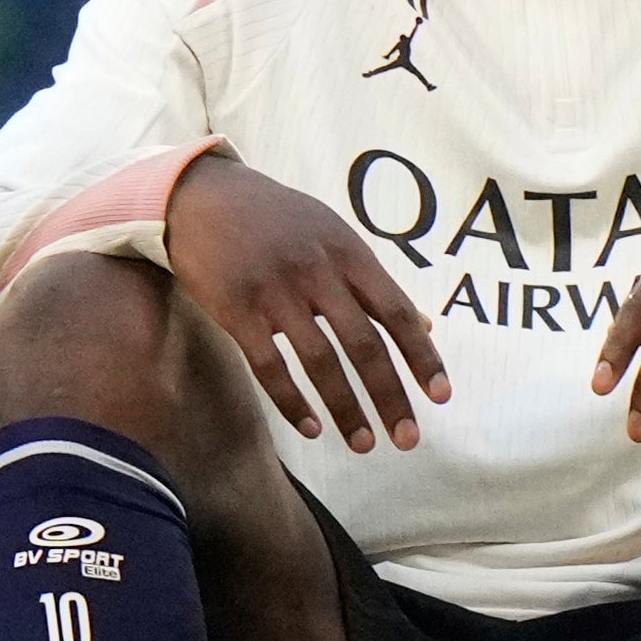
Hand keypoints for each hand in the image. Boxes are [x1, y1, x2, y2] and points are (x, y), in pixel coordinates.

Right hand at [163, 152, 449, 451]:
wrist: (200, 196)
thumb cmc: (275, 218)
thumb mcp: (333, 234)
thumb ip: (373, 280)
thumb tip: (424, 324)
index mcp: (348, 251)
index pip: (396, 311)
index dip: (422, 356)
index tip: (440, 396)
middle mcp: (317, 271)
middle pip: (364, 344)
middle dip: (389, 396)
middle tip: (407, 440)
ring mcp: (275, 290)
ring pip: (319, 361)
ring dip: (345, 408)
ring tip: (363, 444)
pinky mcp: (236, 309)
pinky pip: (269, 365)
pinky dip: (291, 401)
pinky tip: (310, 427)